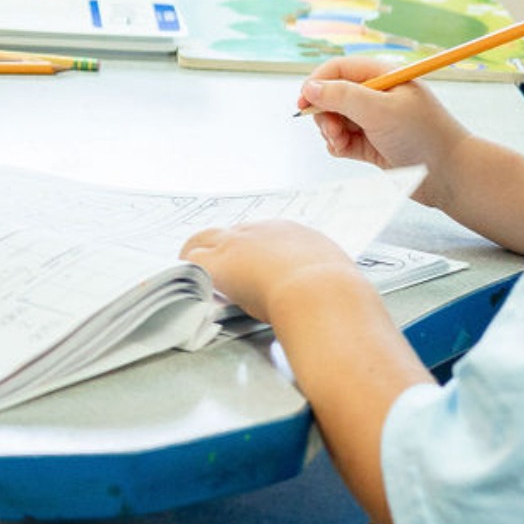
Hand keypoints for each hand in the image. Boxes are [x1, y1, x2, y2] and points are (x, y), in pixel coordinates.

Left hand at [181, 219, 362, 324]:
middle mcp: (260, 231)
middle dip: (220, 248)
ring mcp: (236, 244)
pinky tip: (186, 286)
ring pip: (202, 240)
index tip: (250, 268)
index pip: (261, 236)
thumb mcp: (333, 276)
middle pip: (229, 232)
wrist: (322, 293)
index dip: (251, 252)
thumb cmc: (337, 292)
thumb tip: (328, 291)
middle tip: (215, 267)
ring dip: (196, 255)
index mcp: (291, 233)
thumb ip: (321, 279)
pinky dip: (187, 272)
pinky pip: (192, 261)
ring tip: (190, 274)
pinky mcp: (219, 263)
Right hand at [297, 55, 467, 180]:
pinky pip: (341, 139)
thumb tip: (310, 87)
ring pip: (334, 118)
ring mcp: (374, 120)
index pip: (340, 69)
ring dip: (330, 130)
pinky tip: (347, 150)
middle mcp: (377, 96)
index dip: (318, 82)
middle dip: (325, 111)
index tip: (304, 101)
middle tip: (331, 129)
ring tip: (342, 142)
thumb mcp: (380, 110)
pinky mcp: (371, 143)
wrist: (451, 175)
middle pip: (332, 94)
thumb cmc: (424, 136)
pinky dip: (338, 145)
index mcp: (384, 78)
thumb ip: (342, 96)